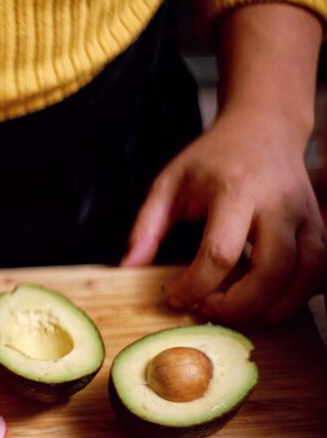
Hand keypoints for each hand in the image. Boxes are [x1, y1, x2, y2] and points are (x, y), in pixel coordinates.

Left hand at [122, 107, 325, 321]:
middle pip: (273, 272)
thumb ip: (146, 227)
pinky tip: (264, 297)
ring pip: (307, 277)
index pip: (219, 253)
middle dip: (239, 306)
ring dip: (273, 307)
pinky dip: (295, 296)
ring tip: (236, 308)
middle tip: (208, 309)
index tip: (174, 298)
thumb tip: (128, 268)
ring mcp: (306, 218)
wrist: (264, 128)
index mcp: (235, 191)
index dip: (195, 286)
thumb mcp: (169, 183)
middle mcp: (278, 205)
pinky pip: (319, 274)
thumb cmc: (213, 158)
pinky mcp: (319, 228)